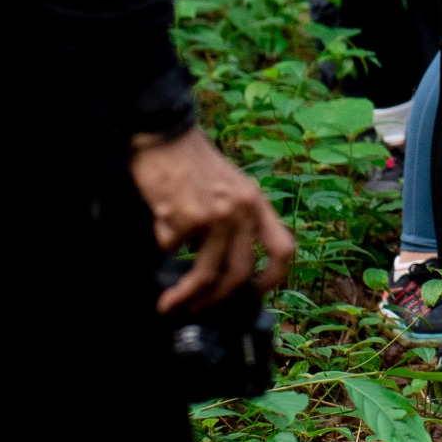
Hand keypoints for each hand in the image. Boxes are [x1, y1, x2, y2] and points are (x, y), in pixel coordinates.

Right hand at [130, 128, 295, 310]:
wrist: (164, 133)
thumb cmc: (192, 161)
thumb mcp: (230, 186)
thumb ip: (235, 220)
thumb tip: (224, 268)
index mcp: (257, 202)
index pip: (283, 249)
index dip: (274, 279)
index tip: (256, 296)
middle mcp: (242, 209)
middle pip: (239, 273)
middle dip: (217, 299)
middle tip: (199, 308)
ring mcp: (216, 214)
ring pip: (205, 273)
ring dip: (185, 295)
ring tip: (168, 303)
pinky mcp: (186, 217)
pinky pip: (171, 249)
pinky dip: (162, 244)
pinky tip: (159, 225)